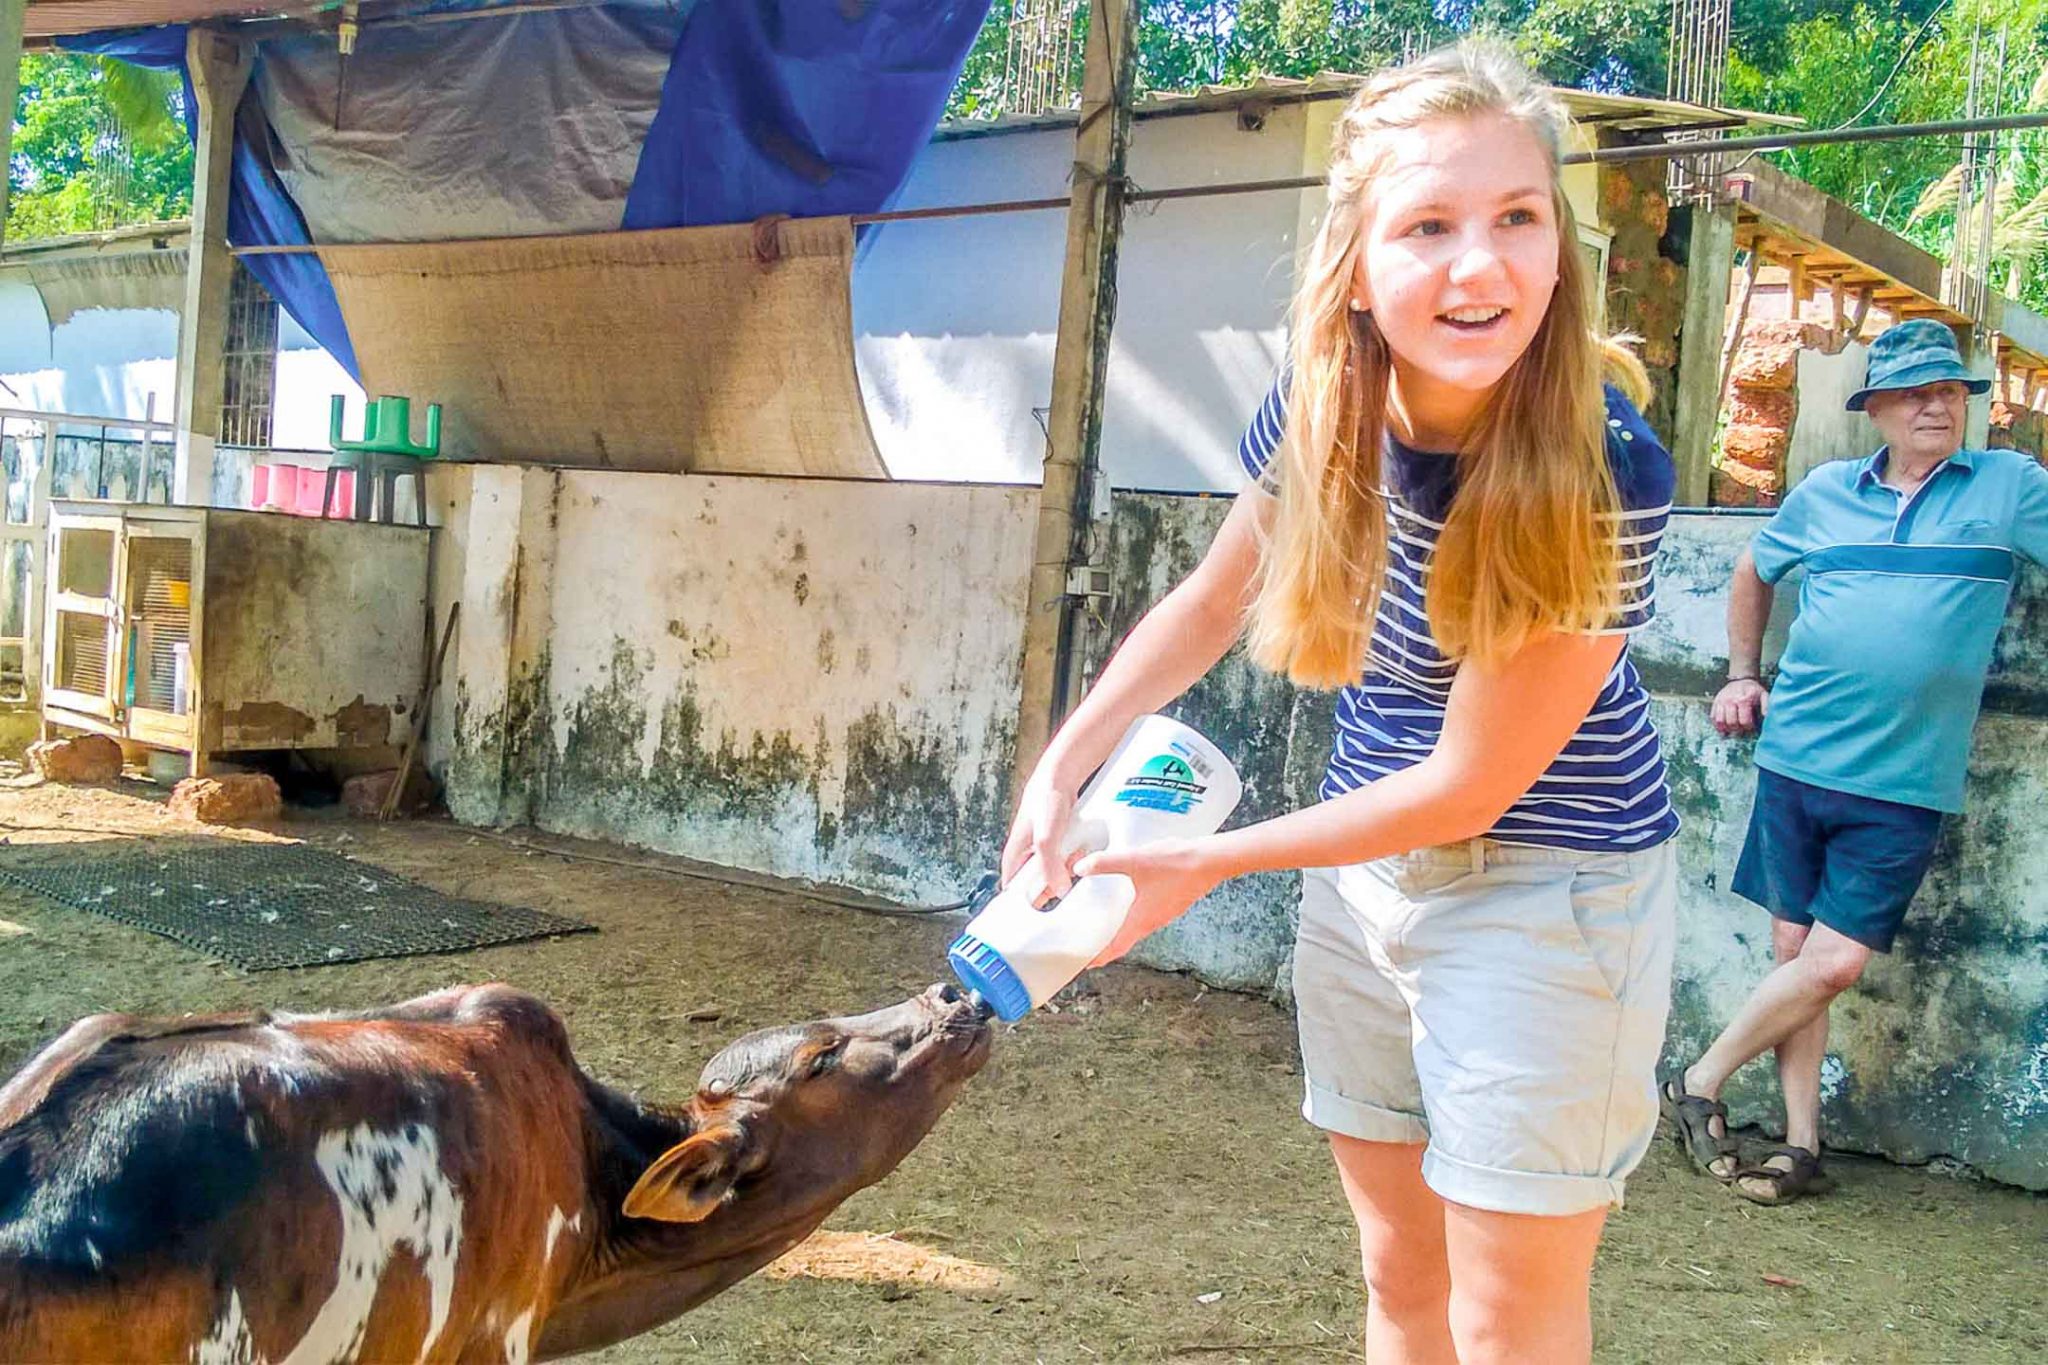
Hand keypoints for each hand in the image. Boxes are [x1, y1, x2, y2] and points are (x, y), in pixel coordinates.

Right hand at [1000, 774, 1080, 900]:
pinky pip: (1065, 862)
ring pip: (1053, 874)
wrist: (1060, 778)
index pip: (1013, 893)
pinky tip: (1081, 854)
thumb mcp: (1045, 838)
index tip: (1039, 915)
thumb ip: (1049, 866)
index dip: (1024, 906)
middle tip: (1065, 884)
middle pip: (1036, 886)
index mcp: (1013, 858)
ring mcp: (1041, 851)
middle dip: (1053, 888)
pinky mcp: (1056, 844)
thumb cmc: (1044, 802)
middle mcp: (1025, 856)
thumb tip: (1059, 890)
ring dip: (1066, 873)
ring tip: (1074, 861)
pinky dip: (1074, 861)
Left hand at [1071, 837, 1227, 966]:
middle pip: (1125, 942)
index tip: (1084, 964)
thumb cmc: (1175, 863)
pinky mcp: (1171, 904)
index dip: (1099, 957)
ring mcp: (1164, 915)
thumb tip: (1079, 869)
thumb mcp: (1135, 860)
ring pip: (1137, 930)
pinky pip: (1147, 919)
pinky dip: (1132, 920)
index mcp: (1141, 919)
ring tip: (1104, 927)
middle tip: (1089, 947)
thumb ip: (1105, 863)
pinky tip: (1128, 905)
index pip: (1116, 947)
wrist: (1211, 860)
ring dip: (1120, 933)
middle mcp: (1153, 922)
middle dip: (1107, 947)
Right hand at [1712, 677, 1768, 735]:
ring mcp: (1721, 702)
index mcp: (1744, 700)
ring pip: (1720, 721)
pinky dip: (1717, 725)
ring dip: (1726, 728)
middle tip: (1741, 728)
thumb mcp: (1764, 695)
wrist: (1741, 680)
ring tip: (1732, 729)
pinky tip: (1723, 727)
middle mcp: (1731, 701)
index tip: (1750, 727)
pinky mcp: (1715, 703)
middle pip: (1731, 723)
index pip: (1744, 722)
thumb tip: (1766, 717)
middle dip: (1737, 729)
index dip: (1748, 728)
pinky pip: (1713, 717)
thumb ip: (1766, 706)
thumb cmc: (1753, 691)